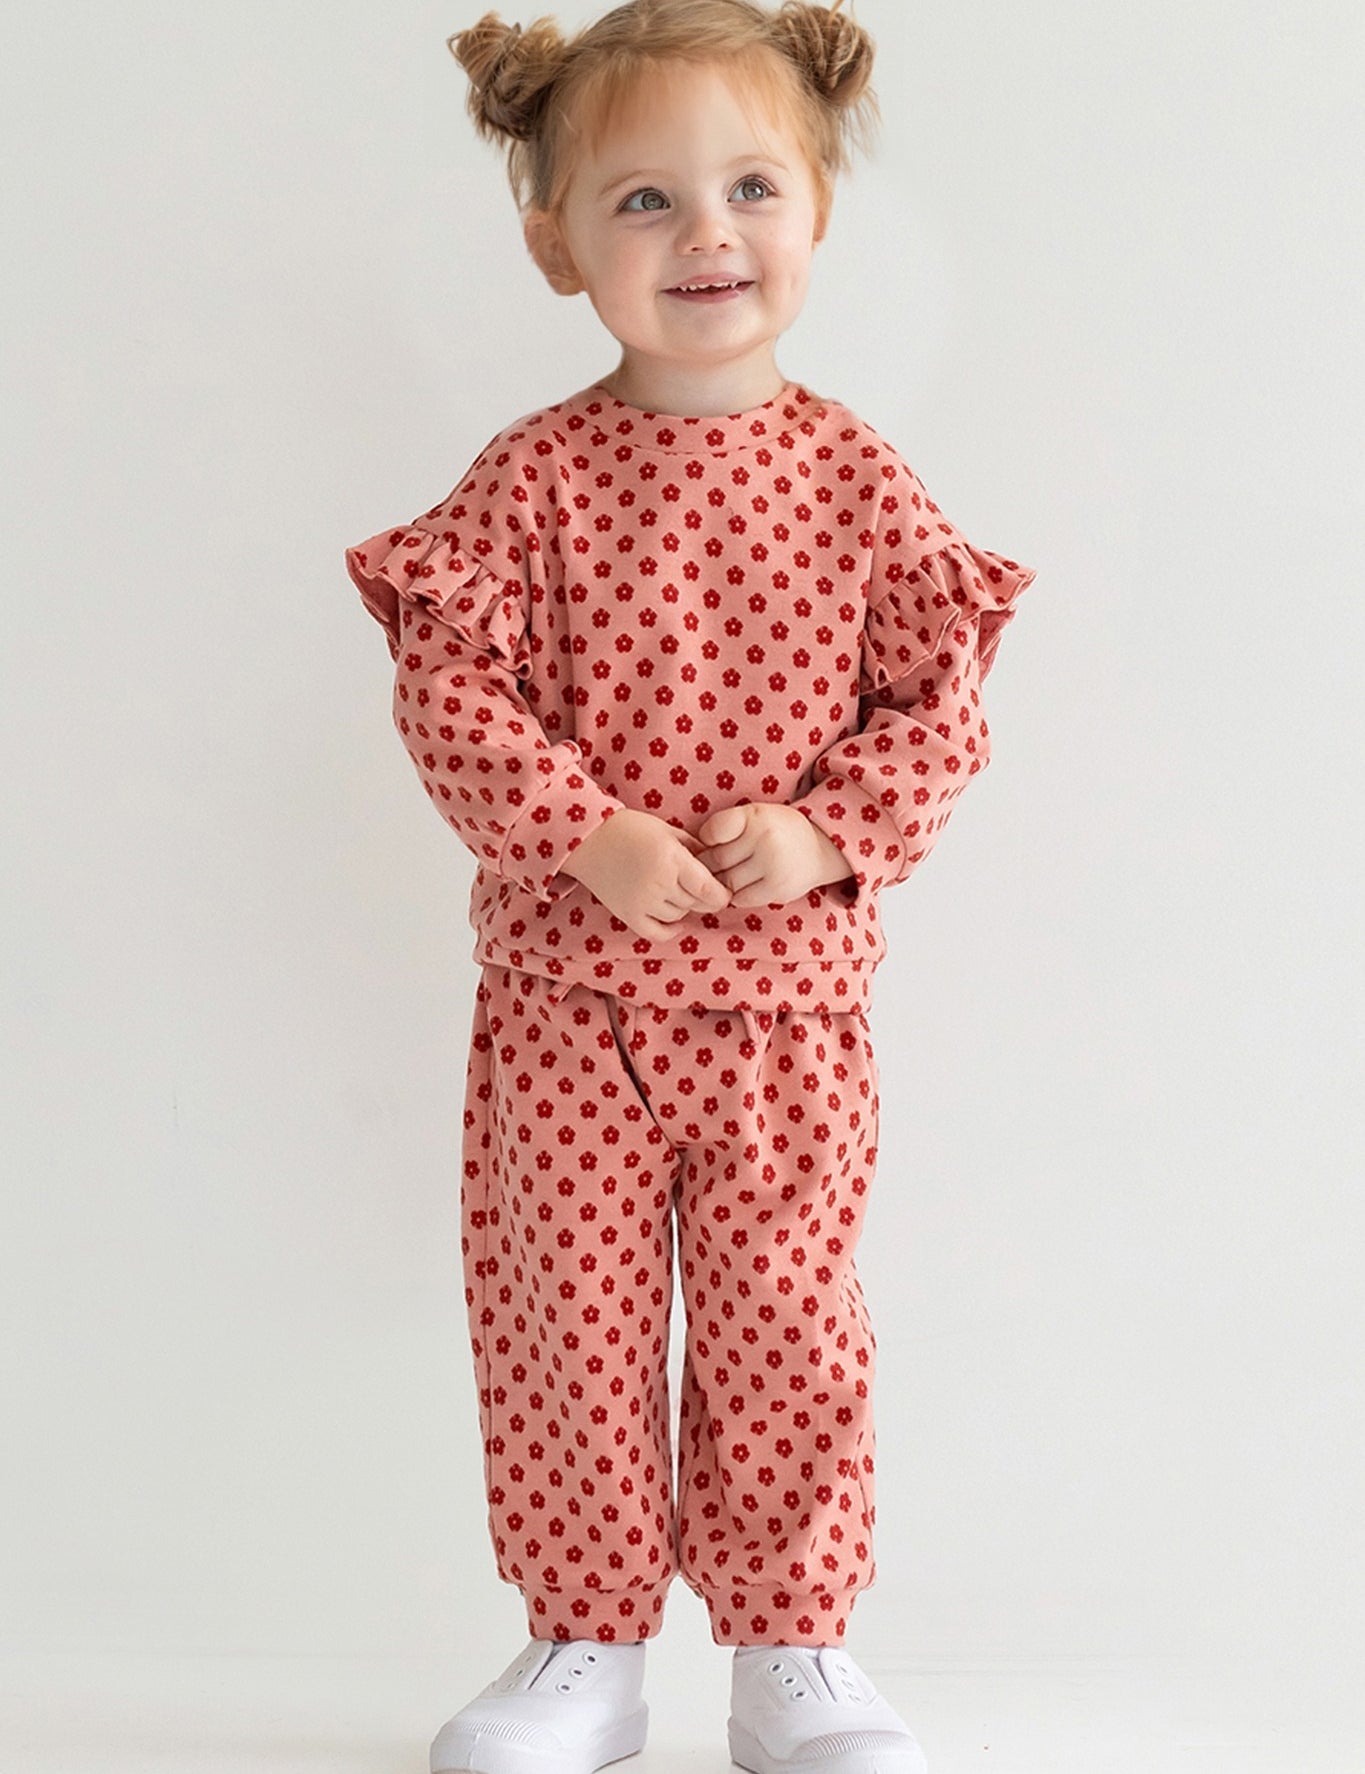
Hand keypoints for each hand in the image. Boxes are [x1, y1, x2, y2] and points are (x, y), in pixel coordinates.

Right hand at [561, 807, 732, 941]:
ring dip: (683, 907)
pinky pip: (657, 933)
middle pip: (695, 903)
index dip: (720, 896)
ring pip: (678, 916)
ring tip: (675, 891)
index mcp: (671, 859)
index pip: (707, 890)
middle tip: (699, 887)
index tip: (723, 892)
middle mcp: (658, 883)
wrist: (589, 839)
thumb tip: (717, 869)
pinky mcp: (628, 914)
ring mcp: (642, 902)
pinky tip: (673, 919)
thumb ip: (695, 850)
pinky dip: (669, 929)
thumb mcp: (668, 831)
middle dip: (702, 897)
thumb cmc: (631, 829)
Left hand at [692, 803, 854, 906]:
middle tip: (713, 866)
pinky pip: (740, 899)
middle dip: (709, 866)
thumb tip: (690, 856)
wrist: (820, 849)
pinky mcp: (777, 889)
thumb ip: (726, 827)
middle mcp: (765, 839)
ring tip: (727, 876)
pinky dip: (737, 895)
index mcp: (755, 816)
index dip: (705, 841)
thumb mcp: (755, 815)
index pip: (711, 832)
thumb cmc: (776, 830)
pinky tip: (743, 886)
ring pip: (726, 883)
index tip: (711, 843)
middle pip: (716, 861)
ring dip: (721, 883)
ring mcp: (772, 866)